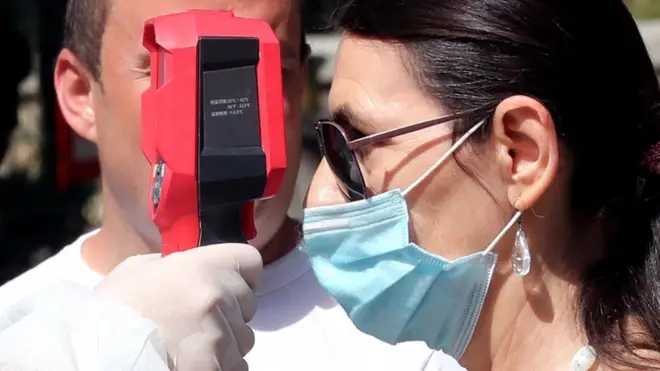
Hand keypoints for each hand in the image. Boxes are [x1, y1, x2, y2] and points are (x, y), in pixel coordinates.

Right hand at [95, 244, 262, 370]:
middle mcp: (217, 297)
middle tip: (197, 321)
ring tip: (191, 345)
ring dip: (226, 342)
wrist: (96, 354)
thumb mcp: (140, 270)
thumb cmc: (112, 311)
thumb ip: (177, 265)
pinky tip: (194, 362)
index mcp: (201, 266)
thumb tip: (194, 270)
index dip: (241, 275)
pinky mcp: (217, 367)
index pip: (251, 262)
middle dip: (230, 312)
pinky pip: (238, 365)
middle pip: (248, 303)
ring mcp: (220, 335)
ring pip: (245, 338)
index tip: (226, 287)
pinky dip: (222, 367)